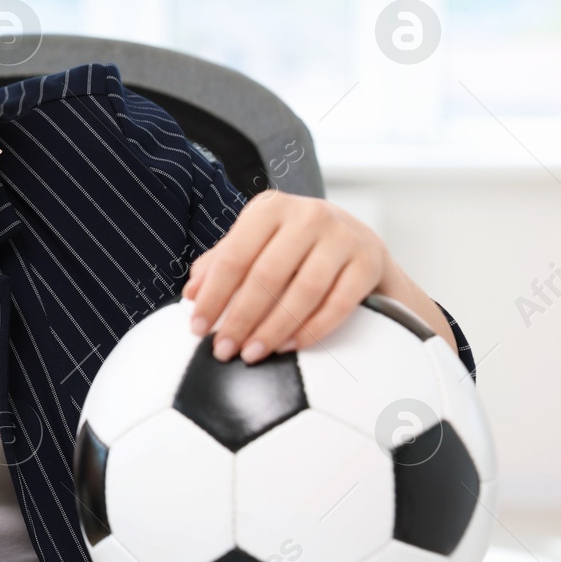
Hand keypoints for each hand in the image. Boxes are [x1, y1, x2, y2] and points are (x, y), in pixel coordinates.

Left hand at [181, 190, 388, 364]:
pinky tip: (289, 346)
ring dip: (274, 328)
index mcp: (270, 208)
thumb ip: (220, 263)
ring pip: (303, 291)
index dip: (213, 296)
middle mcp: (308, 215)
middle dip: (241, 318)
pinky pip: (338, 303)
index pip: (234, 256)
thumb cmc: (292, 245)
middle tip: (223, 350)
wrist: (357, 240)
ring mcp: (343, 236)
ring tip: (252, 353)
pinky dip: (312, 329)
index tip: (197, 328)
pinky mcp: (368, 261)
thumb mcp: (255, 243)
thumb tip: (192, 293)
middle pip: (267, 275)